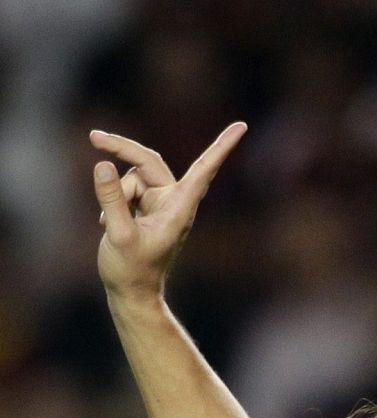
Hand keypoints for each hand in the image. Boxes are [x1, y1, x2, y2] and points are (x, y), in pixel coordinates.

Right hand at [90, 123, 245, 299]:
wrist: (131, 291)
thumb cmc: (131, 270)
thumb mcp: (119, 234)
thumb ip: (112, 199)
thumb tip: (104, 164)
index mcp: (180, 208)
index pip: (204, 171)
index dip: (222, 147)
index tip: (243, 126)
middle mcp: (175, 201)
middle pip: (149, 160)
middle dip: (122, 149)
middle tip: (93, 136)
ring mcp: (162, 203)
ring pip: (132, 176)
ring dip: (115, 192)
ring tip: (110, 224)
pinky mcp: (148, 206)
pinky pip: (126, 188)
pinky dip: (114, 201)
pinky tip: (110, 226)